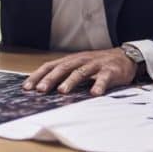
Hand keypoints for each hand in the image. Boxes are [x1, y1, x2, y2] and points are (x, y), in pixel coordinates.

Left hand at [22, 47, 137, 95]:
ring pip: (81, 71)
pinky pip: (104, 78)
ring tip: (63, 91)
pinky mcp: (110, 70)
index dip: (38, 76)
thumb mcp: (78, 68)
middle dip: (50, 79)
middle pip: (63, 68)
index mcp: (70, 60)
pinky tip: (94, 94)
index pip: (50, 66)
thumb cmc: (97, 65)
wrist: (125, 57)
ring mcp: (95, 64)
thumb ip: (64, 76)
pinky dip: (99, 85)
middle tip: (41, 90)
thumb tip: (43, 89)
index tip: (27, 87)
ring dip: (71, 81)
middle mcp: (81, 60)